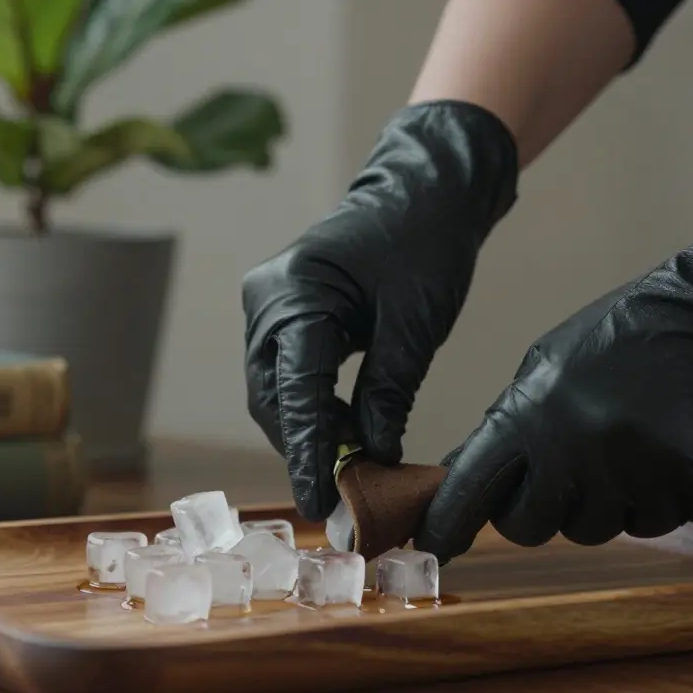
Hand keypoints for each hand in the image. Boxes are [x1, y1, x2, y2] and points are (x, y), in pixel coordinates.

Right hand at [241, 100, 518, 520]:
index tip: (320, 502)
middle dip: (306, 450)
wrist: (424, 190)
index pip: (295, 390)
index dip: (307, 453)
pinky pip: (290, 376)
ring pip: (277, 393)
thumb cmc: (425, 240)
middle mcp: (267, 301)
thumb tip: (373, 457)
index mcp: (295, 292)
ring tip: (353, 474)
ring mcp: (270, 307)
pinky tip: (347, 437)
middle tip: (345, 500)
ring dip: (310, 434)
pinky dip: (315, 411)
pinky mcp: (285, 316)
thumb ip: (387, 392)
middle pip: (274, 398)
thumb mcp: (416, 323)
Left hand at [417, 200, 692, 562]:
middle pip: (526, 526)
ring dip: (594, 505)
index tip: (433, 544)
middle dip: (533, 512)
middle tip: (555, 478)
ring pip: (587, 530)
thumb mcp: (545, 366)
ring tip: (615, 452)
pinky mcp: (677, 486)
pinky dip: (646, 503)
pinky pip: (644, 525)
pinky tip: (654, 457)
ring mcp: (626, 471)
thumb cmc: (622, 336)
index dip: (448, 523)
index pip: (471, 486)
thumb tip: (465, 476)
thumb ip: (508, 425)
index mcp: (528, 411)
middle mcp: (572, 447)